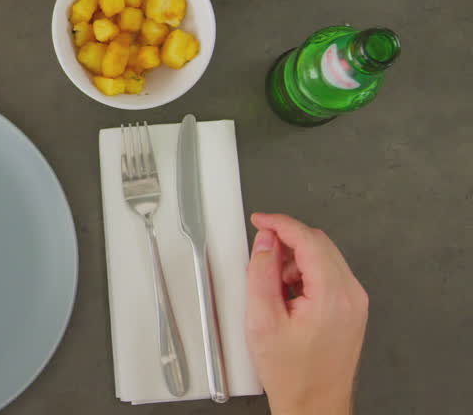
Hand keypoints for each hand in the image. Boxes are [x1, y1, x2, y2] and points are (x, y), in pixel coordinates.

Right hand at [245, 213, 367, 414]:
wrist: (314, 402)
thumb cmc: (292, 373)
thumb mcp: (262, 320)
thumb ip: (261, 274)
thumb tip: (264, 243)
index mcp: (332, 295)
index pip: (308, 240)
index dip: (280, 224)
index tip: (261, 220)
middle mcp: (351, 295)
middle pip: (319, 244)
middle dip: (286, 241)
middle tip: (260, 251)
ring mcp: (355, 302)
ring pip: (324, 257)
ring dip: (295, 259)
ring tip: (272, 286)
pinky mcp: (352, 308)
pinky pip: (329, 274)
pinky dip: (306, 273)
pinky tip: (287, 294)